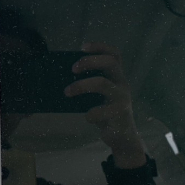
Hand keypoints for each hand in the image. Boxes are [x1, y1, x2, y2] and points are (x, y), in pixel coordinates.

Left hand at [64, 42, 145, 167]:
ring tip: (67, 92)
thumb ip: (89, 86)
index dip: (100, 47)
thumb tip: (62, 79)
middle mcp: (122, 84)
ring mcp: (122, 98)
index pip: (114, 54)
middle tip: (73, 69)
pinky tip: (87, 117)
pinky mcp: (119, 114)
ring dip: (81, 85)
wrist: (122, 137)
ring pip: (103, 83)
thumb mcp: (99, 97)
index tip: (82, 46)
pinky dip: (92, 113)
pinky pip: (103, 111)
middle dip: (89, 62)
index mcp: (117, 77)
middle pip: (110, 62)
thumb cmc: (106, 113)